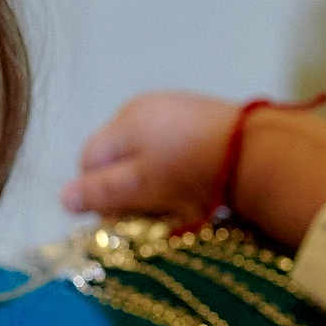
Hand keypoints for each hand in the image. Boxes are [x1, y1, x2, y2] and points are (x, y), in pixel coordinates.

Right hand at [61, 92, 239, 218]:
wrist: (261, 152)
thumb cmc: (193, 170)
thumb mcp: (140, 186)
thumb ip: (101, 192)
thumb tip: (64, 198)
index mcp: (124, 120)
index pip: (88, 161)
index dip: (97, 193)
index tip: (121, 217)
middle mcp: (147, 107)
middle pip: (120, 157)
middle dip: (129, 188)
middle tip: (153, 212)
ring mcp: (180, 109)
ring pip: (150, 155)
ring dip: (157, 182)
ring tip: (181, 202)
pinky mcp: (210, 119)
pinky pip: (180, 149)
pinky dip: (183, 170)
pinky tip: (202, 186)